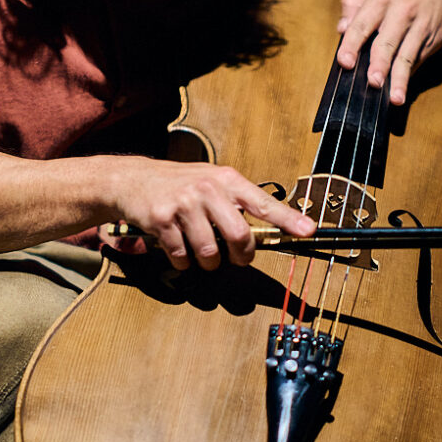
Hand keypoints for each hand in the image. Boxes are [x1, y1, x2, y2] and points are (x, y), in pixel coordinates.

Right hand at [106, 158, 315, 271]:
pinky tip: (178, 249)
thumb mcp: (212, 182)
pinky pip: (182, 256)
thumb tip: (269, 233)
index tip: (308, 231)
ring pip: (209, 252)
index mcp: (227, 179)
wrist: (132, 179)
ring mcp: (184, 203)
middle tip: (237, 258)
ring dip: (208, 262)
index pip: (264, 203)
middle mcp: (207, 188)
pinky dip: (183, 262)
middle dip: (241, 255)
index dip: (288, 219)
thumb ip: (238, 204)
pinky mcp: (162, 219)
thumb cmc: (180, 184)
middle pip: (240, 236)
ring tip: (201, 251)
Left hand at [335, 0, 441, 105]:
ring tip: (395, 98)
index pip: (363, 23)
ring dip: (401, 78)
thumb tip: (341, 29)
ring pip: (408, 55)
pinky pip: (419, 58)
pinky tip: (402, 89)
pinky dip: (410, 75)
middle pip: (388, 41)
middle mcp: (403, 10)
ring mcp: (422, 25)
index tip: (344, 62)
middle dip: (380, 63)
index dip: (352, 44)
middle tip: (372, 82)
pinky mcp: (435, 37)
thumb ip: (356, 3)